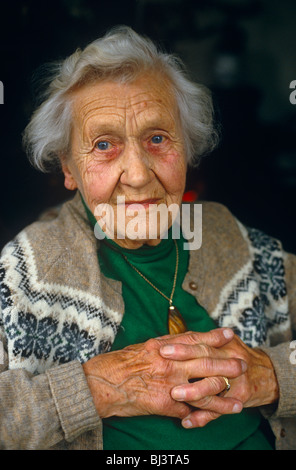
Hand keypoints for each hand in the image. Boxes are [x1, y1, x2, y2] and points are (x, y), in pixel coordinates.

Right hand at [82, 328, 244, 419]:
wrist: (101, 383)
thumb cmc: (119, 364)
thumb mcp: (143, 348)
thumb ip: (164, 347)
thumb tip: (181, 346)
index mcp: (162, 346)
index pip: (193, 339)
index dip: (213, 337)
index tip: (230, 335)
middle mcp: (168, 362)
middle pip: (204, 363)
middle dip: (226, 365)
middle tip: (243, 365)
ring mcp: (167, 383)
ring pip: (202, 391)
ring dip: (221, 398)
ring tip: (238, 403)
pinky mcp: (163, 403)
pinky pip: (186, 411)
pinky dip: (198, 416)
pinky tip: (209, 420)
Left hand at [159, 331, 278, 427]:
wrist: (268, 374)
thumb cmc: (237, 356)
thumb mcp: (226, 342)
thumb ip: (204, 340)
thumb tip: (175, 340)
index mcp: (226, 345)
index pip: (202, 343)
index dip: (182, 346)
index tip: (163, 349)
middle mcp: (232, 360)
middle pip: (206, 361)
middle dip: (184, 365)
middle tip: (164, 368)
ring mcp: (236, 381)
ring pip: (213, 386)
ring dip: (193, 392)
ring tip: (174, 395)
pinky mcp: (239, 399)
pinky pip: (219, 410)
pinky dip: (202, 417)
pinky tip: (187, 422)